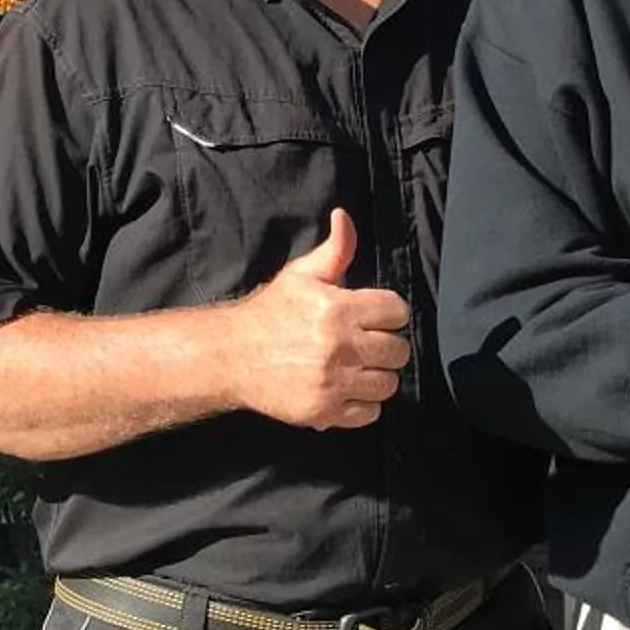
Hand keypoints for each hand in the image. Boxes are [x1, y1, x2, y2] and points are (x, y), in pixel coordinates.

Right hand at [230, 208, 408, 430]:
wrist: (231, 356)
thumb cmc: (270, 313)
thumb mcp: (301, 275)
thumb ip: (334, 250)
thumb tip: (344, 217)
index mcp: (337, 308)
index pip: (397, 311)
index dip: (389, 312)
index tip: (374, 317)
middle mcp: (338, 346)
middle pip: (398, 350)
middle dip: (386, 345)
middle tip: (366, 343)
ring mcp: (332, 382)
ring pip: (388, 384)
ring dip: (377, 376)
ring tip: (357, 367)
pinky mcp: (324, 411)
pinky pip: (370, 413)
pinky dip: (363, 404)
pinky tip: (346, 389)